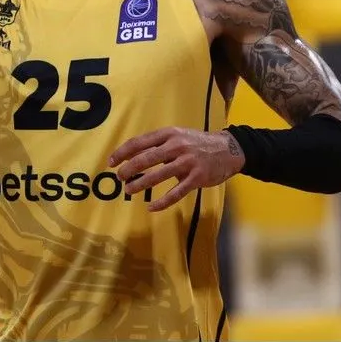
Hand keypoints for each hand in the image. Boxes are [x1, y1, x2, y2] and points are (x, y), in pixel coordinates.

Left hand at [109, 127, 245, 211]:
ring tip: (129, 190)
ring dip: (141, 184)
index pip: (140, 142)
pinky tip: (151, 207)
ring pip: (158, 175)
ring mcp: (187, 162)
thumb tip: (133, 156)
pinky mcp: (197, 178)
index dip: (123, 152)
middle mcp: (177, 146)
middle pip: (146, 158)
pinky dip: (162, 202)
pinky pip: (176, 193)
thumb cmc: (197, 143)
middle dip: (129, 168)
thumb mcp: (177, 135)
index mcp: (169, 134)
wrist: (228, 149)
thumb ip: (158, 143)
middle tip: (119, 177)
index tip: (111, 162)